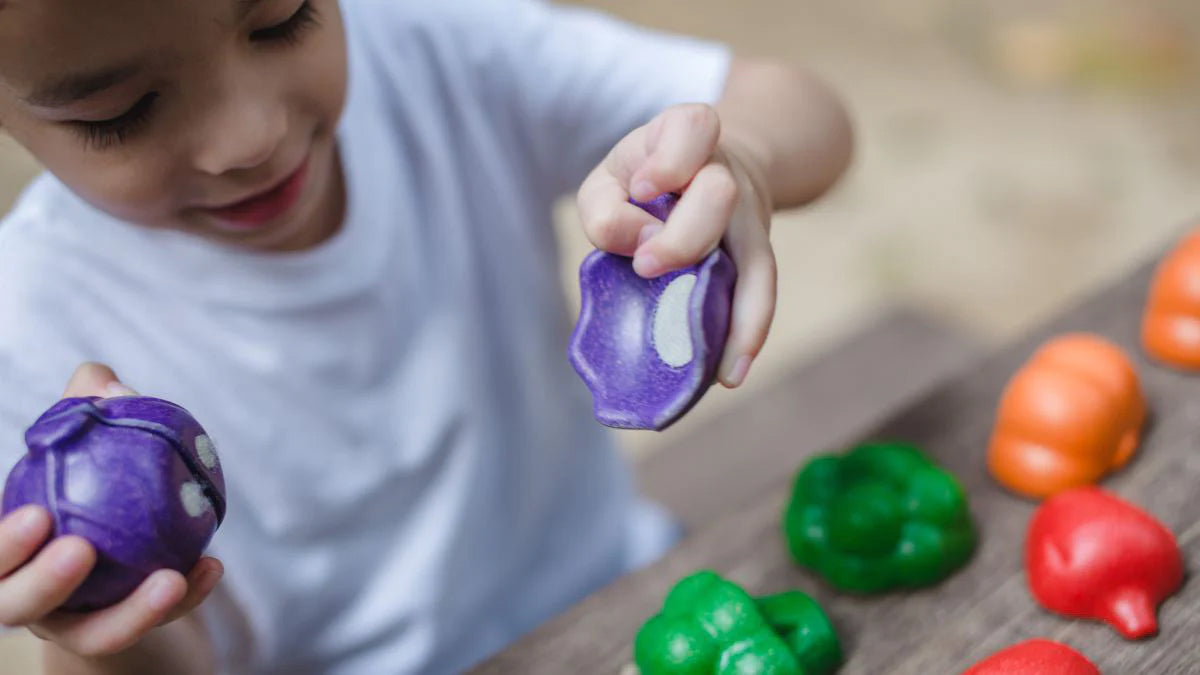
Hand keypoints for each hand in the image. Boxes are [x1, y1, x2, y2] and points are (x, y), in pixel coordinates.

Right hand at [0, 363, 222, 657]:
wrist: (120, 568)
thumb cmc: (91, 494)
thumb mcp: (83, 456)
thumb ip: (82, 415)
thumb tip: (104, 380)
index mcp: (9, 552)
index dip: (2, 546)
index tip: (38, 516)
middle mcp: (30, 597)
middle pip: (16, 606)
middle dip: (42, 583)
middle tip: (82, 550)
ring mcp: (76, 625)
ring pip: (92, 634)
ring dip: (131, 613)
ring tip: (171, 579)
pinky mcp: (127, 635)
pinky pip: (155, 626)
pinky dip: (186, 599)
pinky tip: (213, 566)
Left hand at [576, 103, 776, 387]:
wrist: (709, 170)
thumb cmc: (645, 180)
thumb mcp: (611, 179)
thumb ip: (605, 208)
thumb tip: (636, 250)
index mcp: (687, 135)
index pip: (693, 127)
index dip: (674, 158)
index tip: (647, 187)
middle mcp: (726, 171)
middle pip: (721, 193)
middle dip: (686, 236)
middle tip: (647, 267)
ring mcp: (747, 217)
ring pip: (755, 254)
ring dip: (730, 304)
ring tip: (711, 358)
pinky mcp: (754, 256)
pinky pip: (760, 294)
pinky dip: (747, 334)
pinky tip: (729, 374)